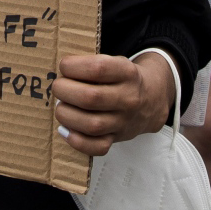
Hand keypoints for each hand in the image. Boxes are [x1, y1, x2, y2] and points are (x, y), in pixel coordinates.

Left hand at [51, 52, 174, 154]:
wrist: (152, 99)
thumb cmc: (123, 78)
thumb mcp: (115, 62)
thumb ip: (92, 64)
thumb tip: (61, 71)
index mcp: (127, 73)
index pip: (98, 69)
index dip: (74, 67)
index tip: (64, 66)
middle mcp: (128, 99)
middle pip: (90, 98)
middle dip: (65, 91)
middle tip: (58, 87)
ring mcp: (124, 122)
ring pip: (92, 125)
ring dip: (67, 115)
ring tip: (61, 107)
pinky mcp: (117, 138)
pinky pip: (97, 147)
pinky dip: (77, 141)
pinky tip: (66, 130)